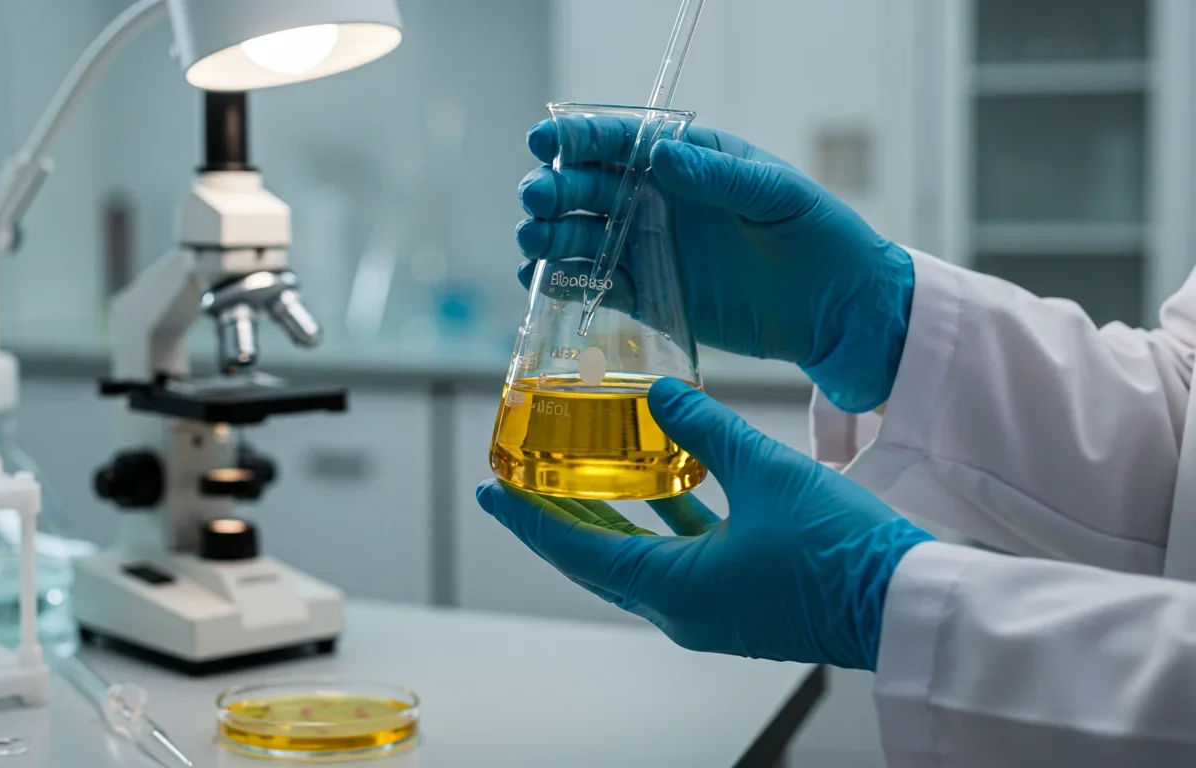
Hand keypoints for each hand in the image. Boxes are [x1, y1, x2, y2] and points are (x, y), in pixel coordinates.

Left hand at [475, 378, 932, 669]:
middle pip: (600, 557)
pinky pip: (684, 556)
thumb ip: (706, 427)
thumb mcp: (766, 473)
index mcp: (675, 590)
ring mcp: (715, 608)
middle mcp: (685, 609)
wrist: (911, 604)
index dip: (529, 518)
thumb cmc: (844, 554)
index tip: (493, 493)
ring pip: (642, 555)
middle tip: (523, 481)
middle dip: (560, 516)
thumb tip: (661, 390)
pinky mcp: (744, 598)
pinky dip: (667, 519)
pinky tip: (670, 477)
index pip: (577, 551)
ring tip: (584, 471)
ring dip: (614, 515)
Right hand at [517, 118, 914, 412]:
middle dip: (555, 190)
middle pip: (588, 188)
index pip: (622, 141)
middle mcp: (658, 201)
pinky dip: (564, 283)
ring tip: (534, 240)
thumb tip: (662, 156)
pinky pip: (594, 285)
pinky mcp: (649, 296)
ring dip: (551, 236)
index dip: (580, 139)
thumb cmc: (819, 236)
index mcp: (688, 160)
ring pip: (581, 236)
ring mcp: (649, 249)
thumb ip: (719, 177)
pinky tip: (541, 281)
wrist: (837, 308)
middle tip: (537, 198)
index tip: (547, 143)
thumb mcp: (777, 195)